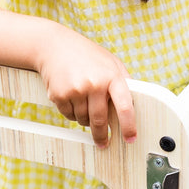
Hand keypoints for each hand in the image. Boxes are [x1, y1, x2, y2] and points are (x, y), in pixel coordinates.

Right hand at [33, 28, 136, 146]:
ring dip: (85, 119)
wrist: (54, 46)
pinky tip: (72, 98)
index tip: (130, 138)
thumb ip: (123, 81)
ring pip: (83, 120)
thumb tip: (134, 105)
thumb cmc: (85, 54)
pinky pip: (69, 116)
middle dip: (102, 135)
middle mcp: (94, 84)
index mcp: (111, 76)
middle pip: (100, 120)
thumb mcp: (110, 62)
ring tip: (83, 103)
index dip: (129, 126)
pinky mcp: (59, 95)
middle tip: (103, 142)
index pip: (125, 107)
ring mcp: (75, 90)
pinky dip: (72, 113)